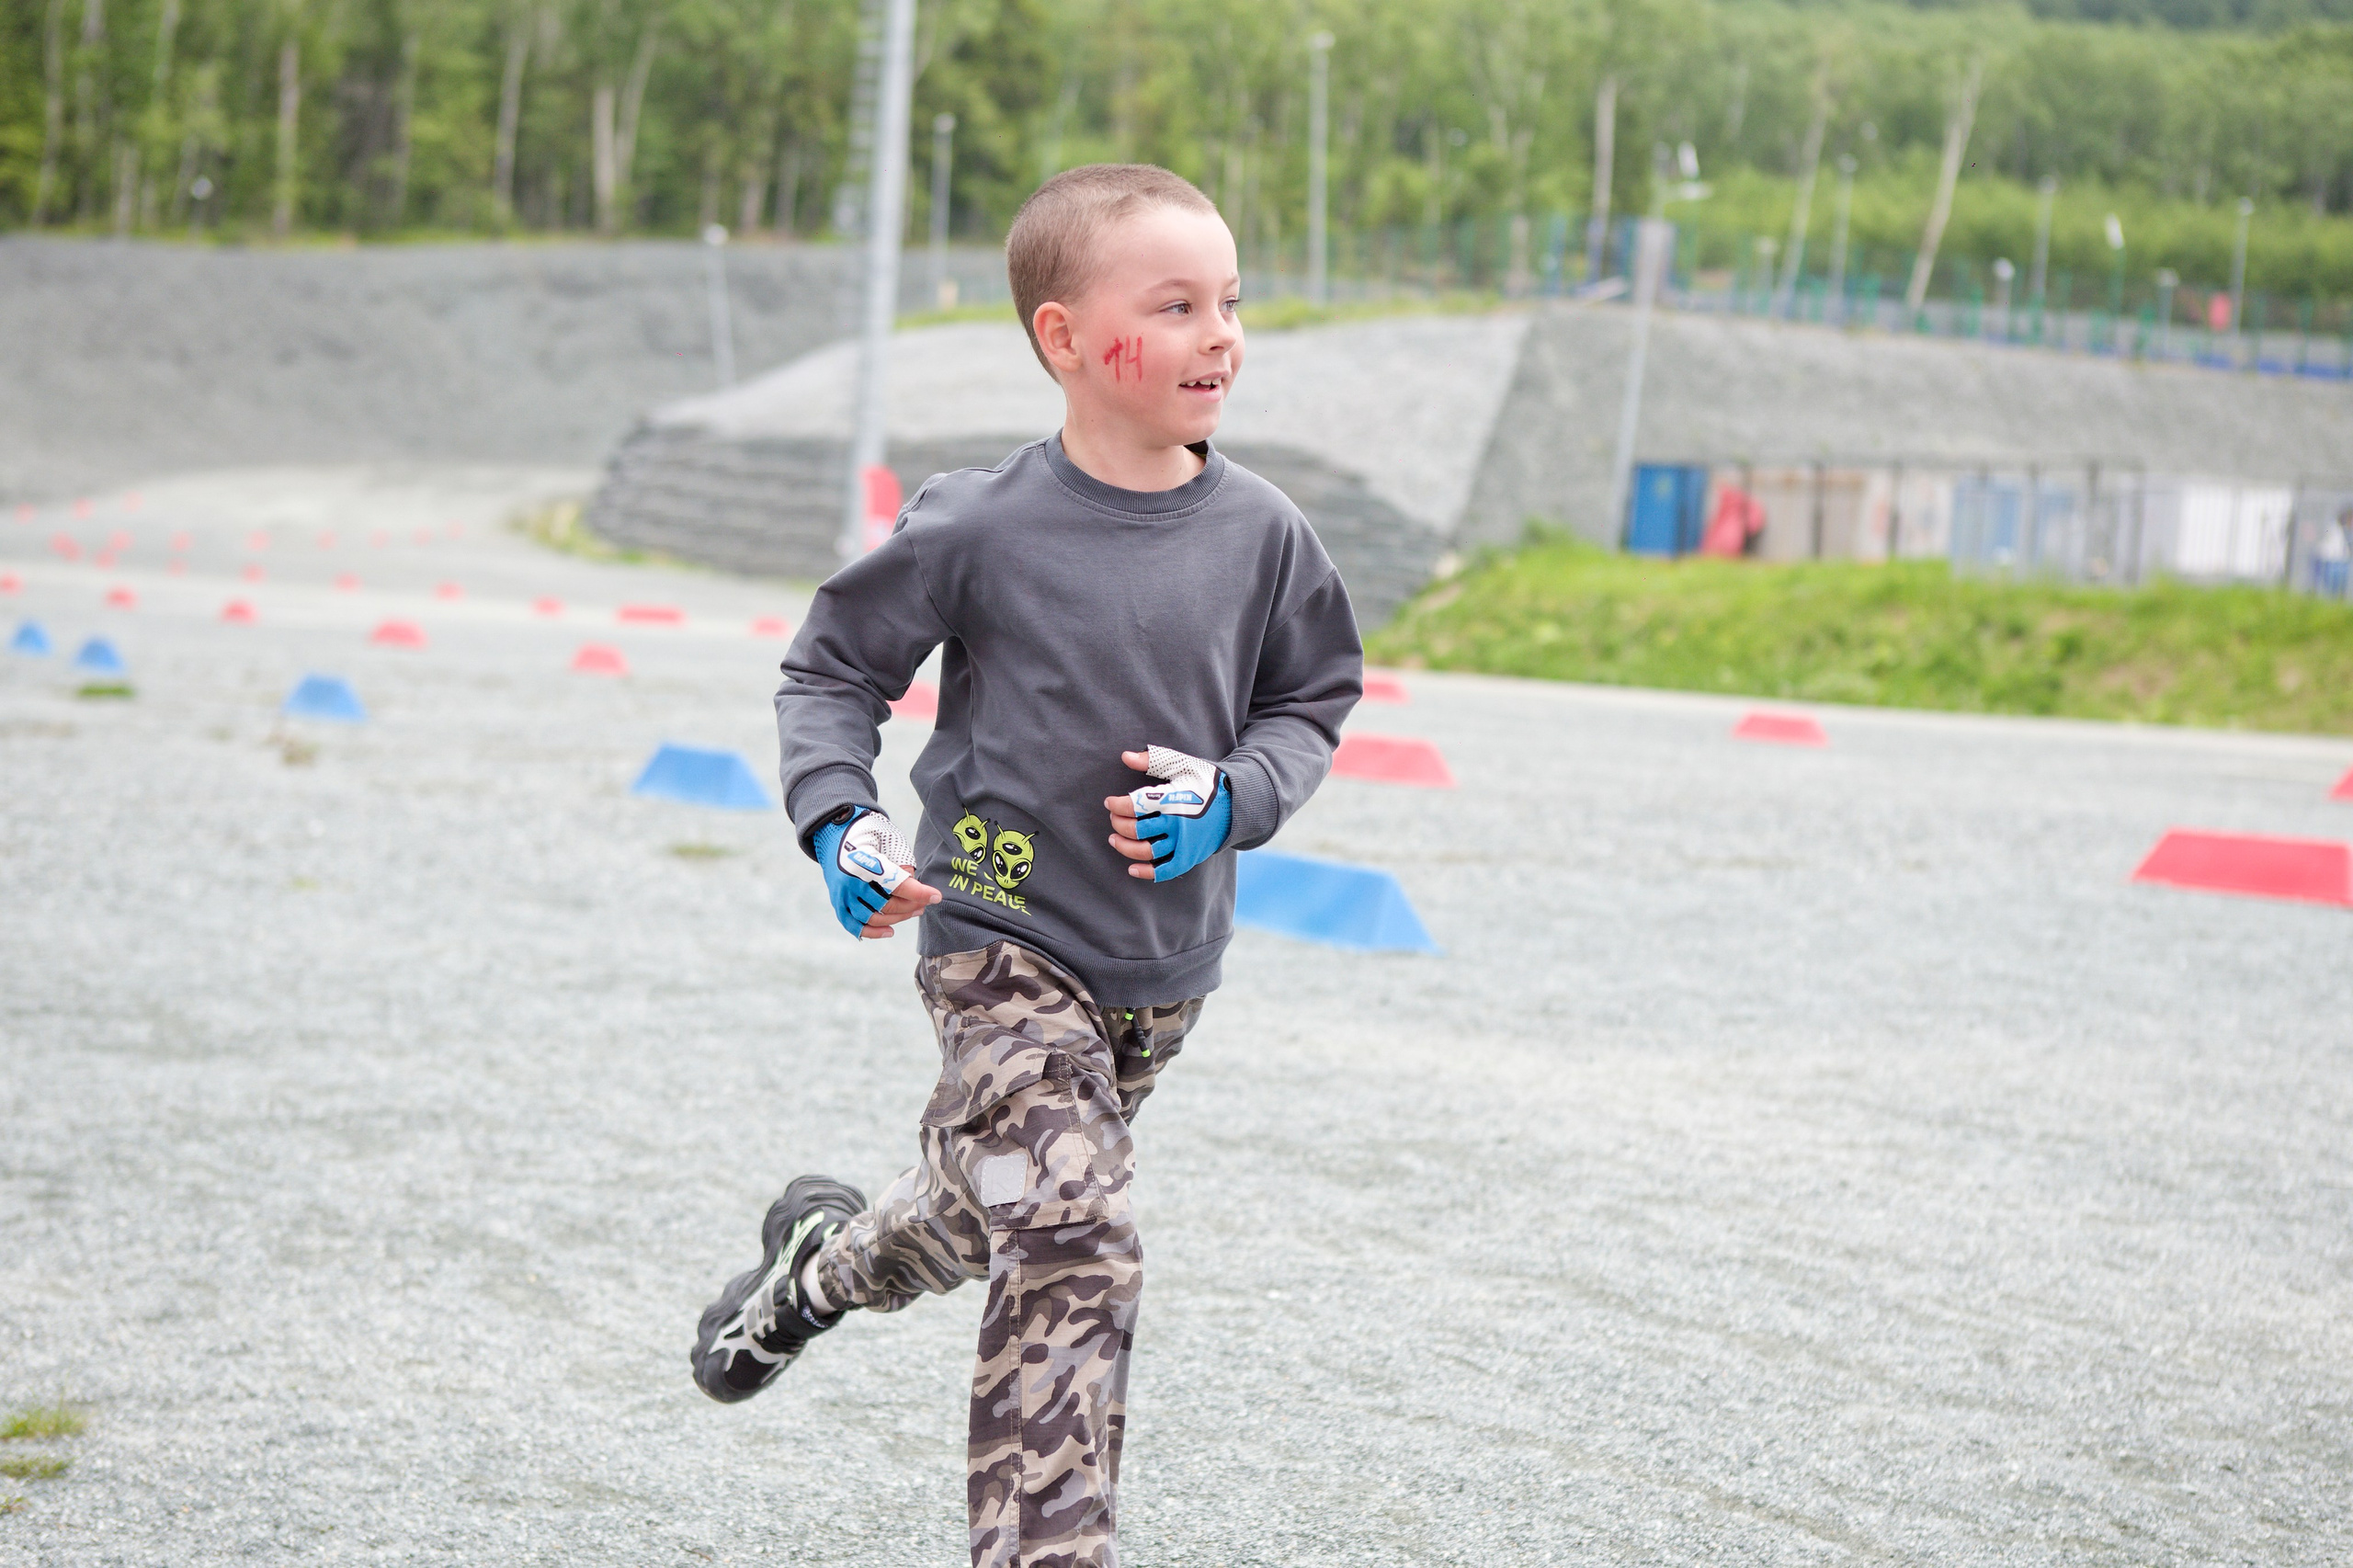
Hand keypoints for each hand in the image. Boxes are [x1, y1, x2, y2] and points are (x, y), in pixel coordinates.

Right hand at [813, 808, 940, 938]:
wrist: (833, 833)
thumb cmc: (865, 835)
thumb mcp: (886, 838)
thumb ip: (901, 862)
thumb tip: (915, 887)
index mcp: (863, 862)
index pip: (897, 884)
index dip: (919, 893)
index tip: (936, 896)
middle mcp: (850, 882)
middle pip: (887, 905)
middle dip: (911, 906)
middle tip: (924, 902)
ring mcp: (842, 895)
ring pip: (874, 918)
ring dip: (898, 919)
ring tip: (914, 912)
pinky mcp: (838, 903)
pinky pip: (854, 925)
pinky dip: (873, 932)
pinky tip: (890, 931)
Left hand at [1104, 746, 1232, 882]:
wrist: (1237, 802)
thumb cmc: (1205, 781)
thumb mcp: (1182, 764)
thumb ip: (1153, 760)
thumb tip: (1125, 756)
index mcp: (1173, 799)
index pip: (1136, 805)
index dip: (1117, 805)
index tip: (1110, 803)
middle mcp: (1177, 823)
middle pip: (1137, 830)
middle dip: (1118, 824)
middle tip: (1114, 819)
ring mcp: (1184, 843)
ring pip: (1147, 851)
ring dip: (1125, 847)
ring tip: (1114, 840)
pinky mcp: (1190, 857)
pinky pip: (1165, 871)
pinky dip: (1147, 873)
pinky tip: (1131, 868)